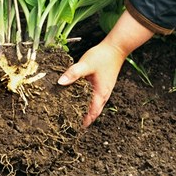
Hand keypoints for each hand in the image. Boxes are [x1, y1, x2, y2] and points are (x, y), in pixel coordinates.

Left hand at [57, 10, 153, 126]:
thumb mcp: (85, 64)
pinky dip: (87, 102)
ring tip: (72, 114)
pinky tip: (78, 99)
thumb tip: (60, 83)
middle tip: (70, 123)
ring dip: (85, 111)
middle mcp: (103, 94)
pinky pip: (94, 98)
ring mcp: (104, 90)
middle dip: (83, 118)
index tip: (73, 127)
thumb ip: (73, 73)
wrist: (116, 48)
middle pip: (93, 112)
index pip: (92, 113)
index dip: (83, 121)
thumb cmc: (102, 57)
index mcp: (100, 93)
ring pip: (94, 105)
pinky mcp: (102, 85)